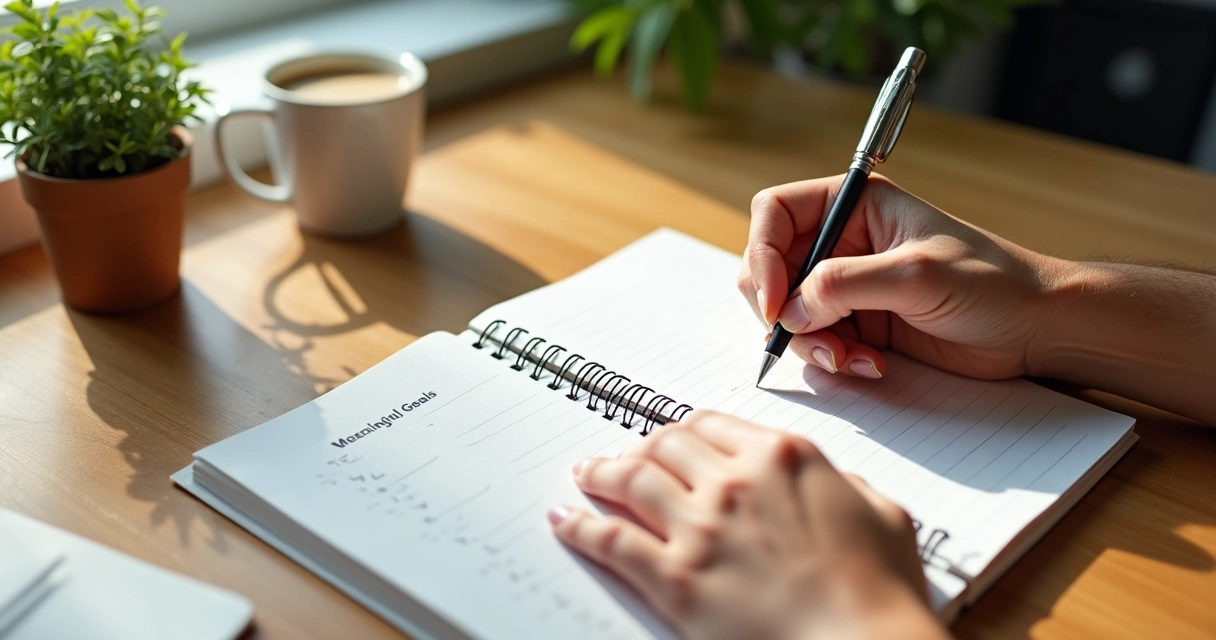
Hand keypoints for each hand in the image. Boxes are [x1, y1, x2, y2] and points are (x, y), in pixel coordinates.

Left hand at [548, 410, 948, 639]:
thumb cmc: (880, 593)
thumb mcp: (884, 516)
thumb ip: (850, 486)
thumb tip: (837, 482)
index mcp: (784, 457)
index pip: (710, 423)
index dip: (682, 430)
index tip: (670, 438)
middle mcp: (735, 481)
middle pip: (664, 445)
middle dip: (639, 447)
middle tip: (623, 456)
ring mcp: (701, 528)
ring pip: (630, 480)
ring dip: (601, 473)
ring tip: (586, 474)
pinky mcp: (676, 577)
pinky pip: (613, 541)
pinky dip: (582, 528)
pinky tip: (568, 522)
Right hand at [739, 174, 1058, 379]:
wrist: (1036, 328)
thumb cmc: (992, 283)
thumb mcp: (915, 275)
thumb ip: (843, 286)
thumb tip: (789, 311)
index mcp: (855, 205)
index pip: (775, 212)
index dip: (762, 254)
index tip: (776, 300)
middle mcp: (844, 241)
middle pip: (770, 266)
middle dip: (781, 308)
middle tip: (807, 336)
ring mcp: (848, 285)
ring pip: (788, 312)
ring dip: (808, 341)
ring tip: (850, 359)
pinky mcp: (859, 323)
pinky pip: (816, 341)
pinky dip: (831, 358)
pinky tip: (869, 366)